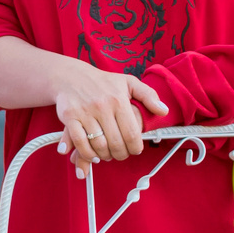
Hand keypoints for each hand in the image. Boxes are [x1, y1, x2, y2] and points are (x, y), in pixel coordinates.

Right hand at [52, 57, 168, 166]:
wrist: (71, 76)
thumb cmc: (103, 82)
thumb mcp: (128, 83)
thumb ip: (148, 96)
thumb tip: (164, 111)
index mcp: (119, 99)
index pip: (132, 133)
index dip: (135, 148)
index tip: (135, 150)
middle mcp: (102, 106)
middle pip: (116, 143)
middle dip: (121, 154)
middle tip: (121, 154)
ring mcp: (85, 112)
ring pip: (99, 145)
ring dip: (105, 156)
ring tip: (108, 155)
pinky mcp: (70, 117)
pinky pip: (80, 142)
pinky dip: (87, 153)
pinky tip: (93, 154)